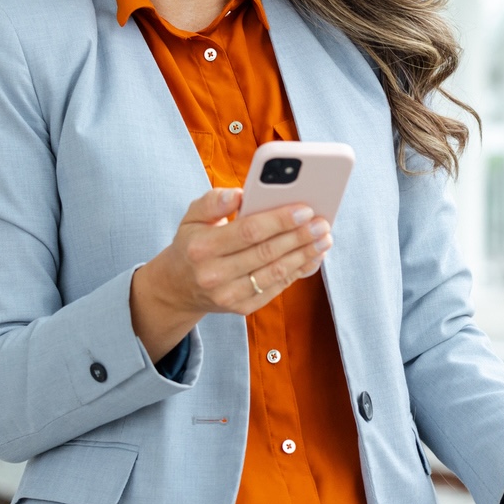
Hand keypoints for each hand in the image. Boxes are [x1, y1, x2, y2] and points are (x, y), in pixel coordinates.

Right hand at [129, 188, 331, 361]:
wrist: (178, 287)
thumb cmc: (193, 243)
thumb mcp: (192, 217)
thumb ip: (212, 201)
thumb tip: (239, 194)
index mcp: (202, 247)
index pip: (248, 231)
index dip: (279, 220)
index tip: (305, 208)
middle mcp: (214, 275)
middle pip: (266, 253)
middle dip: (299, 236)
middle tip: (323, 223)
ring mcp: (229, 295)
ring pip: (275, 273)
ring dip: (305, 255)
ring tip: (324, 239)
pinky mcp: (242, 308)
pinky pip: (277, 288)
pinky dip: (299, 271)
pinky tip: (313, 256)